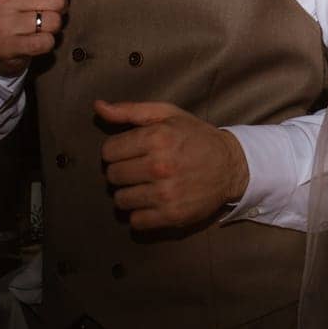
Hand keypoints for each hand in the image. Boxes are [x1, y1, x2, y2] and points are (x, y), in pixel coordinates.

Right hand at [0, 0, 86, 75]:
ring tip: (37, 26)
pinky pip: (46, 42)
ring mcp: (0, 22)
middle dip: (58, 9)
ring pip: (54, 22)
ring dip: (52, 27)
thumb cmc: (21, 7)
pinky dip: (46, 43)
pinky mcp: (5, 46)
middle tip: (43, 13)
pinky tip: (33, 40)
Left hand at [96, 100, 248, 229]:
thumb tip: (97, 106)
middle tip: (140, 169)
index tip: (132, 152)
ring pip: (120, 200)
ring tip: (146, 186)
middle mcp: (160, 165)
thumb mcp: (167, 115)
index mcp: (157, 137)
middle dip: (122, 171)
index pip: (108, 151)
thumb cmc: (195, 137)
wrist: (230, 165)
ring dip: (129, 194)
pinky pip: (136, 221)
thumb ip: (129, 110)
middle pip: (112, 176)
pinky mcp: (172, 215)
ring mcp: (166, 193)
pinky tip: (153, 202)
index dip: (117, 151)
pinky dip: (141, 214)